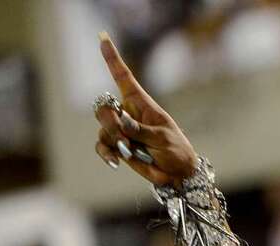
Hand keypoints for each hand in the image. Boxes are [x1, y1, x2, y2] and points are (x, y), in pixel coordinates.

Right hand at [93, 32, 197, 185]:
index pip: (124, 77)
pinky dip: (106, 153)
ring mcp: (122, 130)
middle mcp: (128, 114)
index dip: (113, 58)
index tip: (102, 37)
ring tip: (129, 151)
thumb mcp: (163, 138)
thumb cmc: (176, 150)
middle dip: (110, 122)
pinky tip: (116, 161)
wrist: (177, 174)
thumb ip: (141, 130)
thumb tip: (120, 120)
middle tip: (125, 138)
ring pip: (103, 127)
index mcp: (142, 104)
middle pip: (104, 107)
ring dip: (113, 139)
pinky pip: (102, 145)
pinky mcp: (118, 146)